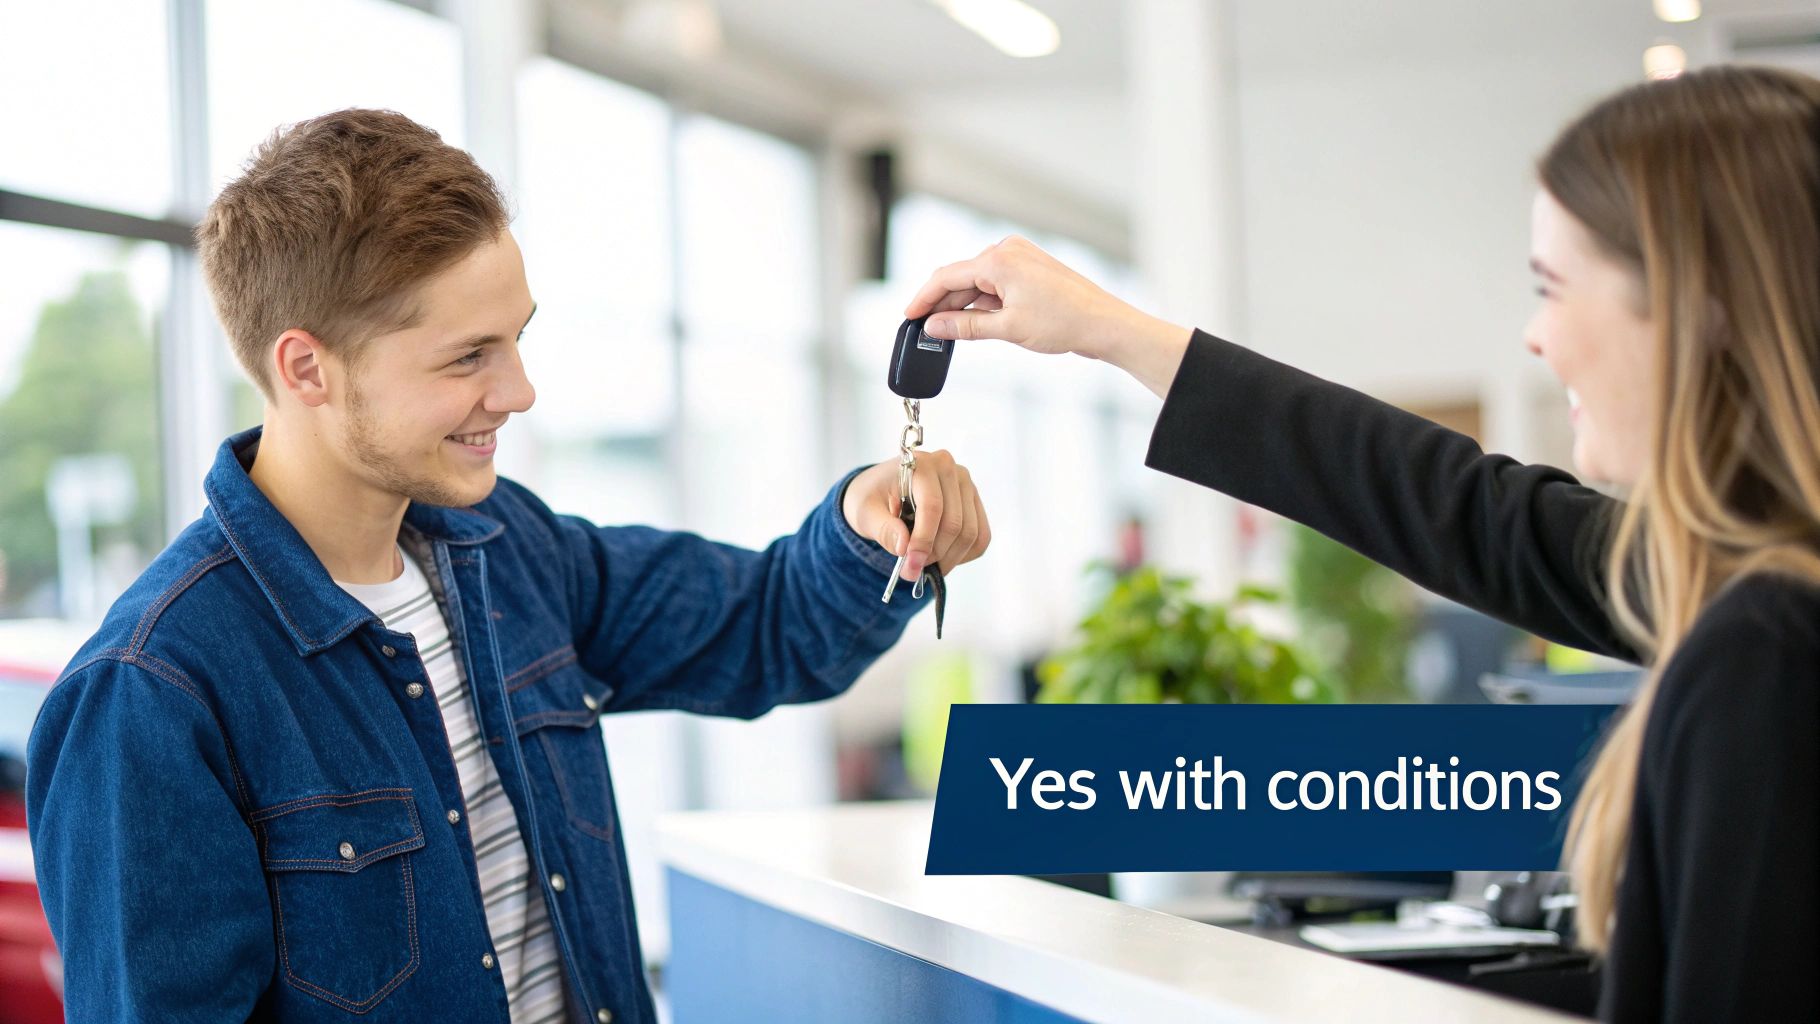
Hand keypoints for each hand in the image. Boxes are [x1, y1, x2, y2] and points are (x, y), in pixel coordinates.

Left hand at [842, 449, 989, 581]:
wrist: (881, 489)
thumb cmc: (871, 498)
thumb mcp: (864, 513)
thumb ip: (882, 529)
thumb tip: (904, 547)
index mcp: (921, 465)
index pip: (932, 507)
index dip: (924, 541)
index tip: (911, 565)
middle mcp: (949, 469)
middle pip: (954, 524)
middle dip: (934, 554)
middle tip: (913, 569)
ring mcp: (966, 485)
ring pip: (970, 534)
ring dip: (949, 558)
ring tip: (924, 563)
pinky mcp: (973, 502)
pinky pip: (981, 537)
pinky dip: (963, 555)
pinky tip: (942, 558)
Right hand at [903, 235, 1193, 396]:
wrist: (1104, 324)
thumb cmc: (1064, 322)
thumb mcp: (1007, 328)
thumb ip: (964, 327)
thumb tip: (934, 327)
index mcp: (999, 260)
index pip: (946, 277)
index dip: (924, 299)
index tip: (909, 317)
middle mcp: (1008, 251)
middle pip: (961, 278)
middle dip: (942, 305)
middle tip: (925, 331)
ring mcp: (1021, 258)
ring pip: (978, 282)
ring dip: (963, 306)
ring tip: (948, 333)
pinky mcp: (1030, 269)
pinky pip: (996, 284)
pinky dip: (983, 303)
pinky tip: (974, 323)